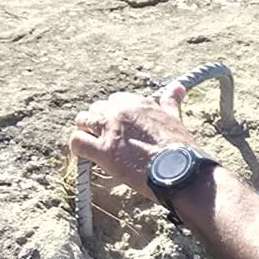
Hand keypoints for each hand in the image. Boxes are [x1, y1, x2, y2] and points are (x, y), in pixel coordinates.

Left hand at [68, 84, 192, 198]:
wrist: (180, 171)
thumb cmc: (181, 148)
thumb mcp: (175, 119)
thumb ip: (171, 102)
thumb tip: (178, 88)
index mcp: (138, 103)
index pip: (116, 100)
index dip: (116, 115)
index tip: (122, 128)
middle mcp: (120, 112)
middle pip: (97, 108)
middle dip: (100, 122)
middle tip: (109, 138)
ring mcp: (109, 130)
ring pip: (83, 120)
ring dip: (87, 131)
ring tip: (95, 144)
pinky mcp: (103, 151)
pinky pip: (77, 142)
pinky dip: (78, 147)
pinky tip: (87, 154)